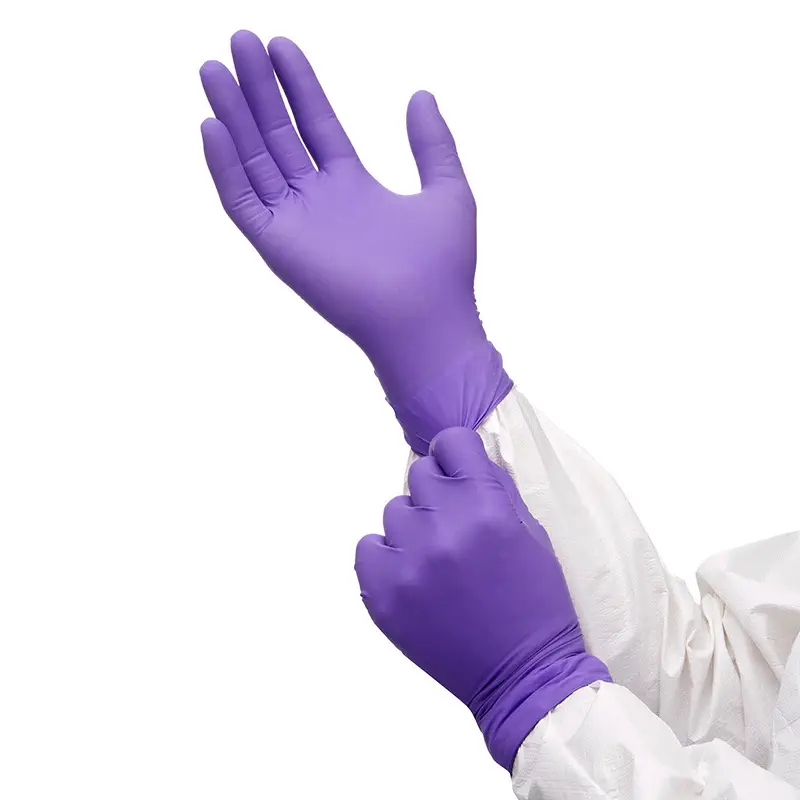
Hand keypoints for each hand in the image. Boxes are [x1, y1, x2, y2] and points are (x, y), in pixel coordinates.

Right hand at [200, 32, 510, 451]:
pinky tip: (212, 126)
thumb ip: (432, 143)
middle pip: (278, 135)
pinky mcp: (279, 247)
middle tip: (239, 40)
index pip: (316, 124)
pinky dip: (224, 167)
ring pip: (254, 161)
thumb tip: (421, 94)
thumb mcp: (447, 190)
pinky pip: (241, 203)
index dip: (298, 85)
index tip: (280, 44)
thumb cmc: (443, 266)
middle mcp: (318, 202)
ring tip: (213, 69)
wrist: (428, 319)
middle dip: (258, 90)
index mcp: (352, 187)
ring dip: (232, 116)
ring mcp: (295, 224)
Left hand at [355, 428, 610, 770]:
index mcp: (488, 508)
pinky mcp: (383, 593)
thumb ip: (496, 490)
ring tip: (437, 560)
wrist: (522, 677)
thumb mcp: (532, 535)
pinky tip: (413, 575)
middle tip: (454, 526)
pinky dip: (386, 556)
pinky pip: (368, 546)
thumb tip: (467, 459)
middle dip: (437, 493)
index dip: (457, 456)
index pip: (452, 441)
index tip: (459, 473)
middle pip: (419, 473)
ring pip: (394, 510)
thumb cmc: (536, 605)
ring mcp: (410, 561)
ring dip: (414, 527)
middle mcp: (445, 528)